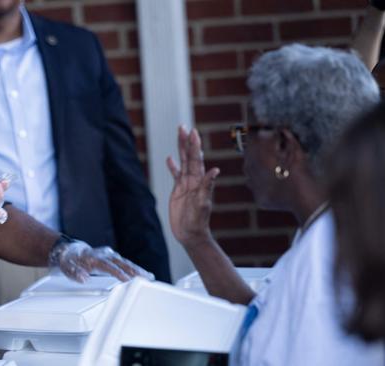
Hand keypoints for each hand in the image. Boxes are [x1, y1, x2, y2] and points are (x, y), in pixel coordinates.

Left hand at [49, 240, 154, 282]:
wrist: (71, 250)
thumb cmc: (70, 260)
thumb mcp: (68, 267)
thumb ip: (75, 273)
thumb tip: (83, 278)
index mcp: (94, 258)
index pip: (108, 266)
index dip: (119, 273)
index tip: (128, 280)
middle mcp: (104, 255)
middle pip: (121, 263)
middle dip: (134, 270)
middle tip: (146, 277)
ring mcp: (109, 255)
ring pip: (126, 262)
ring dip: (138, 270)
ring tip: (149, 277)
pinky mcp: (113, 257)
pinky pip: (125, 263)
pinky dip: (135, 269)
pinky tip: (144, 275)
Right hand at [166, 127, 219, 247]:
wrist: (191, 234)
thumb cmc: (198, 221)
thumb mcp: (202, 203)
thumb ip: (208, 186)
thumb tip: (215, 170)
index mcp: (199, 181)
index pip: (196, 159)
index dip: (194, 145)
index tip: (192, 132)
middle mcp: (193, 180)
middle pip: (189, 156)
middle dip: (186, 141)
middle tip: (183, 126)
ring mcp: (185, 184)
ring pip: (182, 162)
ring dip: (180, 149)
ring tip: (178, 134)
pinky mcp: (178, 191)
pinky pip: (175, 175)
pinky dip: (172, 166)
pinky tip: (169, 159)